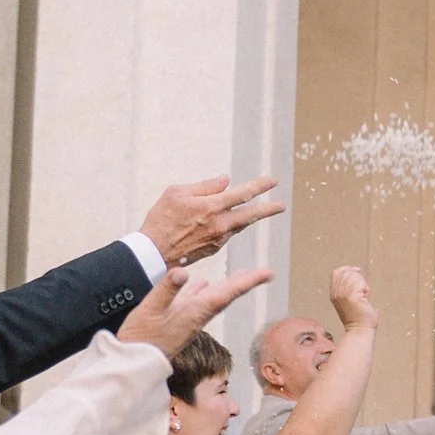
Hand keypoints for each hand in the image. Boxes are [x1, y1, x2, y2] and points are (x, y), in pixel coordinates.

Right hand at [121, 262, 273, 364]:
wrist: (133, 364)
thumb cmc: (141, 337)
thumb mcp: (151, 309)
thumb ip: (167, 290)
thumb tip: (184, 272)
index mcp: (195, 311)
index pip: (227, 293)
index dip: (247, 281)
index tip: (268, 273)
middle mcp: (197, 316)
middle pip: (225, 296)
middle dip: (244, 283)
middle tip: (263, 273)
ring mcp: (188, 320)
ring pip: (212, 298)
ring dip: (227, 286)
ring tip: (240, 276)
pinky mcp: (178, 322)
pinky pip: (196, 302)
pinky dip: (202, 291)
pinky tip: (202, 285)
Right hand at [141, 176, 281, 265]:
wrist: (153, 253)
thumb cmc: (161, 219)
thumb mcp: (176, 193)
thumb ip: (204, 186)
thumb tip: (226, 181)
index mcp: (211, 207)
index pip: (242, 194)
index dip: (259, 186)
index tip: (273, 182)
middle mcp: (219, 224)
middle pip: (251, 215)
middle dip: (268, 209)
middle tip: (281, 206)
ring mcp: (218, 238)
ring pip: (241, 224)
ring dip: (252, 217)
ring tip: (263, 211)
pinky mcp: (214, 248)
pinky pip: (229, 233)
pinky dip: (234, 225)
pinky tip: (235, 221)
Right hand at [329, 265, 376, 332]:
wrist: (360, 330)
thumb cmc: (358, 317)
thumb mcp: (347, 300)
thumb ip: (347, 288)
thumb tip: (355, 272)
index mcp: (333, 294)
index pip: (337, 272)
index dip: (347, 269)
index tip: (357, 271)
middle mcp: (336, 293)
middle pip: (346, 272)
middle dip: (357, 276)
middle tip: (362, 289)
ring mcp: (343, 295)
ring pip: (354, 276)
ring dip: (362, 283)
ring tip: (363, 296)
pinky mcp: (352, 297)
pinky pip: (360, 283)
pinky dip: (366, 289)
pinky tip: (365, 298)